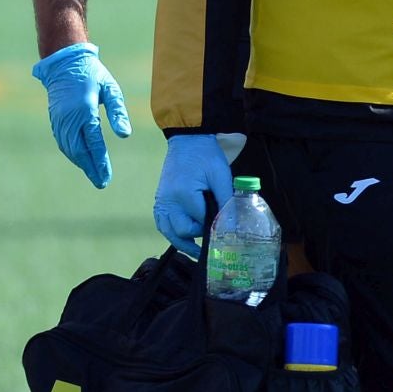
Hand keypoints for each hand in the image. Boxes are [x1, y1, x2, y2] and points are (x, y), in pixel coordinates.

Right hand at [31, 42, 131, 188]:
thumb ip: (118, 112)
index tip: (106, 177)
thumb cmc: (93, 75)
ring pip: (68, 148)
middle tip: (101, 182)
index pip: (93, 144)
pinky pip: (62, 141)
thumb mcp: (111, 90)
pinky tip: (81, 159)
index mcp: (84, 112)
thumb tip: (125, 135)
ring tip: (94, 174)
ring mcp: (59, 119)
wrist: (65, 62)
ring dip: (80, 162)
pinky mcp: (55, 119)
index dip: (100, 162)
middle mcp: (69, 119)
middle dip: (90, 168)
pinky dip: (71, 153)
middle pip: (78, 151)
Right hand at [153, 135, 234, 258]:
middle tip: (213, 235)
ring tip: (198, 251)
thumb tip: (233, 226)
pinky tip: (184, 240)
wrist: (188, 140)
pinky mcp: (159, 200)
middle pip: (181, 231)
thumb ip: (227, 202)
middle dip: (197, 235)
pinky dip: (171, 233)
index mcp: (184, 194)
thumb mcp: (221, 176)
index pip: (199, 221)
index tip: (225, 231)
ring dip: (182, 242)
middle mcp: (167, 201)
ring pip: (168, 231)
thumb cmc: (207, 156)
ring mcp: (160, 201)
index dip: (213, 227)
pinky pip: (162, 223)